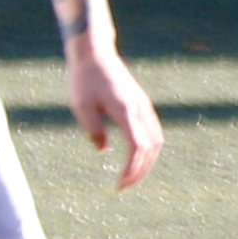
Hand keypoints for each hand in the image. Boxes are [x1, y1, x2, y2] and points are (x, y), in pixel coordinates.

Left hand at [66, 36, 163, 191]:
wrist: (94, 52)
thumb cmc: (84, 78)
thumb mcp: (81, 106)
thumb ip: (94, 130)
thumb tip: (104, 151)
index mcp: (125, 110)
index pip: (136, 148)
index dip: (131, 170)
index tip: (119, 184)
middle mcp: (139, 108)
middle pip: (150, 148)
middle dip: (140, 171)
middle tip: (124, 186)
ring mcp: (143, 105)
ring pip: (156, 140)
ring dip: (147, 161)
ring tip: (132, 175)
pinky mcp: (141, 102)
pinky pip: (153, 130)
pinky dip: (148, 148)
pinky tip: (135, 156)